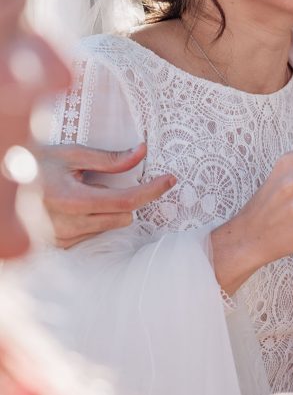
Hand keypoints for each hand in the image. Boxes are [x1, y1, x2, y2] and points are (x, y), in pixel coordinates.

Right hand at [36, 143, 175, 247]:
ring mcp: (61, 238)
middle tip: (104, 183)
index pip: (125, 201)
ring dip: (108, 210)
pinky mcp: (59, 246)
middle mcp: (65, 224)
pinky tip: (76, 208)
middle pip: (123, 217)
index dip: (152, 190)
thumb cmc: (35, 165)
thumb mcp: (70, 154)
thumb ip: (108, 159)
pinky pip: (94, 235)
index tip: (170, 180)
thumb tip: (141, 153)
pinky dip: (94, 220)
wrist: (4, 184)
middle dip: (125, 200)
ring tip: (82, 194)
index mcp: (69, 199)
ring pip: (110, 226)